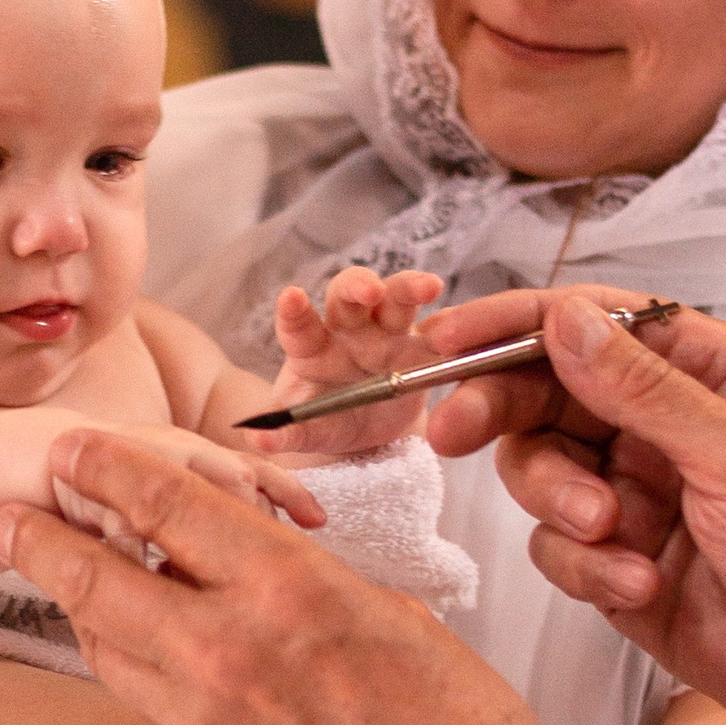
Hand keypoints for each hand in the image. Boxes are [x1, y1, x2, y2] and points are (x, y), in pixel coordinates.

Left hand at [0, 431, 544, 724]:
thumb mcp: (396, 621)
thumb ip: (314, 589)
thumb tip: (274, 577)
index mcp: (288, 588)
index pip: (170, 505)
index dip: (108, 469)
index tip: (71, 448)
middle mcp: (228, 649)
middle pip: (99, 580)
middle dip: (41, 540)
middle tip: (5, 515)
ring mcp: (207, 723)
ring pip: (110, 649)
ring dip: (80, 607)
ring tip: (62, 580)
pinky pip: (150, 708)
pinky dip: (135, 670)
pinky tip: (140, 656)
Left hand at [265, 268, 445, 450]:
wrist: (365, 433)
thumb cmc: (326, 421)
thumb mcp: (307, 432)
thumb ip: (286, 432)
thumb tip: (258, 437)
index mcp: (313, 347)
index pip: (299, 324)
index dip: (295, 310)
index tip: (291, 297)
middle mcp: (349, 330)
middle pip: (350, 295)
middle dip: (359, 287)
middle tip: (370, 292)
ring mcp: (389, 334)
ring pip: (397, 298)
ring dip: (409, 288)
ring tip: (428, 287)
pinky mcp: (423, 348)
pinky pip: (440, 330)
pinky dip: (453, 325)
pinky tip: (467, 326)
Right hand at [424, 288, 725, 724]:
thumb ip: (643, 389)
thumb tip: (564, 319)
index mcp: (708, 373)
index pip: (594, 324)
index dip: (514, 325)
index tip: (446, 341)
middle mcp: (665, 425)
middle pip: (546, 393)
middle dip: (499, 412)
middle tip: (453, 432)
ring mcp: (638, 494)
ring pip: (540, 472)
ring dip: (558, 503)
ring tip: (609, 535)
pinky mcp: (618, 563)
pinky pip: (558, 549)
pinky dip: (586, 567)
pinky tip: (640, 585)